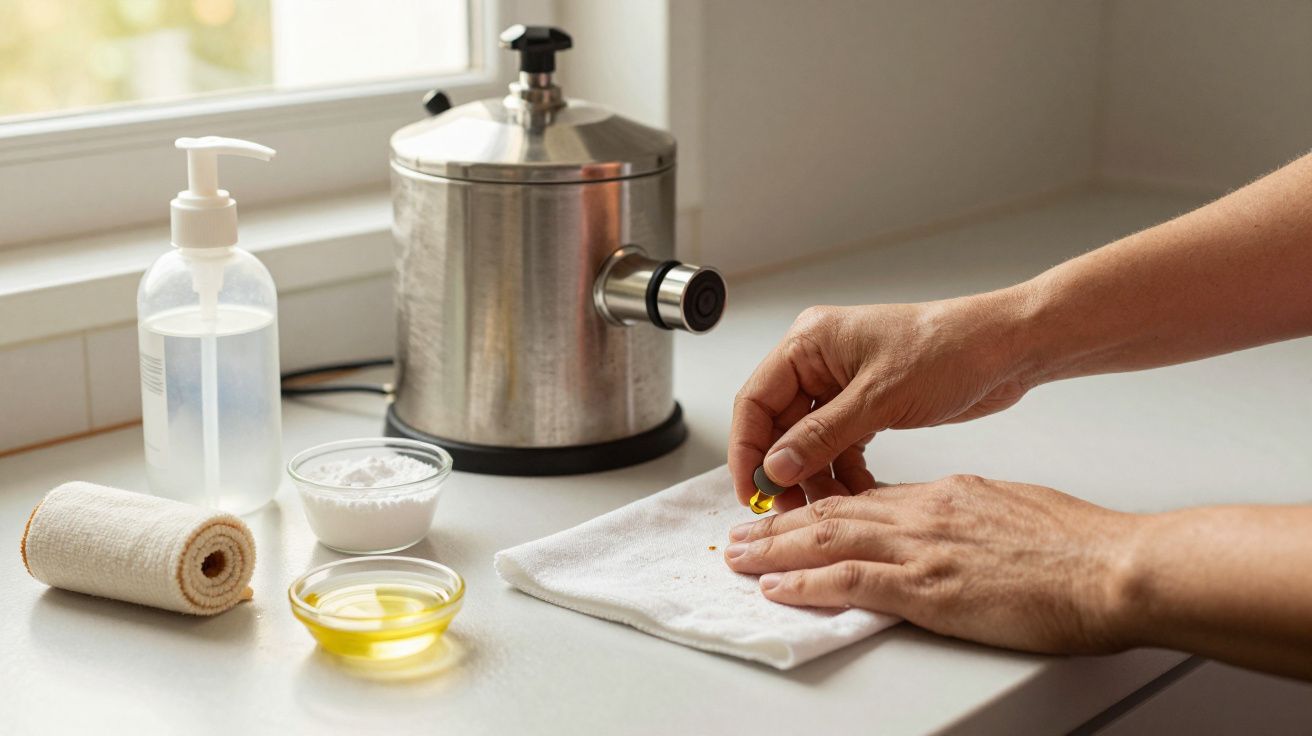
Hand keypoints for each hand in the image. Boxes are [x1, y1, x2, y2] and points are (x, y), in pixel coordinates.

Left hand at [723, 474, 1142, 653]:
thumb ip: (972, 517)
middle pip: (831, 513)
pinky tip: (775, 587)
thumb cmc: (1081, 545)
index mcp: (944, 495)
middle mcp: (923, 514)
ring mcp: (922, 548)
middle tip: (741, 534)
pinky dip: (805, 583)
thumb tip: (954, 528)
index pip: (864, 500)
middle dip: (778, 525)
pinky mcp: (928, 587)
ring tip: (736, 557)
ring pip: (827, 540)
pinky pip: (850, 580)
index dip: (818, 508)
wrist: (1113, 566)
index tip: (791, 516)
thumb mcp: (1014, 510)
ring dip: (773, 550)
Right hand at [729, 296, 1030, 510]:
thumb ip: (822, 436)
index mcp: (809, 343)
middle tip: (789, 510)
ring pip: (809, 441)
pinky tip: (855, 495)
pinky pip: (839, 445)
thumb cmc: (950, 348)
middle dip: (784, 470)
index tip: (751, 491)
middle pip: (779, 425)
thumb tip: (776, 468)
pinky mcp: (868, 405)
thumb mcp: (879, 398)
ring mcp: (844, 384)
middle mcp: (820, 361)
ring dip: (816, 476)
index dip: (748, 449)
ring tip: (828, 509)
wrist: (1008, 349)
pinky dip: (844, 472)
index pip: (756, 400)